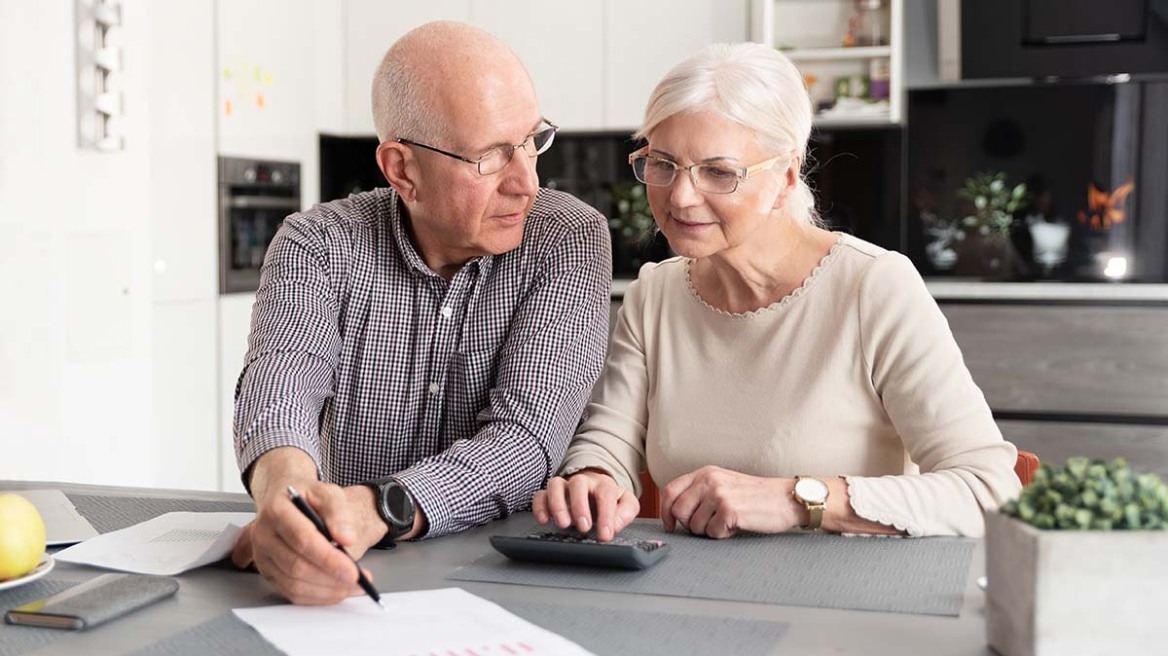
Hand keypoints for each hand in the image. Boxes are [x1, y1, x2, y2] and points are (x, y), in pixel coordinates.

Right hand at [231, 450, 387, 603]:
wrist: (284, 499)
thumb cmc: (306, 496)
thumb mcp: (327, 492)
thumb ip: (338, 512)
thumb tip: (346, 538)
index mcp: (277, 510)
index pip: (303, 540)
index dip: (329, 559)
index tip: (352, 571)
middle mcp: (263, 534)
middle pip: (297, 566)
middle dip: (330, 578)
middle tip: (356, 581)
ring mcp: (262, 555)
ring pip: (293, 584)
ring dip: (325, 591)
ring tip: (350, 586)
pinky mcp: (266, 571)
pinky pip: (290, 592)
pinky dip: (316, 596)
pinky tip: (334, 591)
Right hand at [532, 469, 639, 541]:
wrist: (594, 489)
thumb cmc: (608, 499)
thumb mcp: (626, 504)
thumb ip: (625, 512)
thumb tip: (614, 525)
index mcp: (603, 484)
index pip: (606, 494)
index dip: (606, 516)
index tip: (605, 535)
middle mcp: (582, 482)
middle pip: (578, 483)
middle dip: (579, 506)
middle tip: (583, 527)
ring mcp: (564, 486)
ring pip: (555, 485)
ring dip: (557, 504)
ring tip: (563, 524)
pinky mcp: (549, 494)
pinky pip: (540, 495)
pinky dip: (540, 507)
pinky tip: (544, 520)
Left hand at [660, 466, 802, 538]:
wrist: (785, 498)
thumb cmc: (755, 496)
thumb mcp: (724, 483)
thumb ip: (700, 491)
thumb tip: (675, 512)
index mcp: (705, 472)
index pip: (670, 490)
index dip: (665, 511)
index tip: (670, 525)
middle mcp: (709, 480)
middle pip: (678, 511)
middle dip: (690, 525)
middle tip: (710, 524)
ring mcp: (718, 494)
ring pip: (694, 526)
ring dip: (710, 530)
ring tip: (728, 521)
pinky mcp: (728, 510)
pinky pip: (712, 533)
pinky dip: (724, 534)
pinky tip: (737, 525)